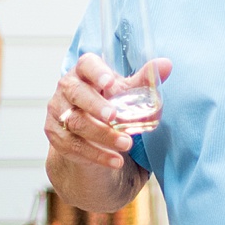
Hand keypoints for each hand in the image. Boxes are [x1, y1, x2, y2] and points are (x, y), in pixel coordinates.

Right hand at [44, 53, 170, 172]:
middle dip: (96, 106)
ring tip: (126, 144)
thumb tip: (167, 65)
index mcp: (83, 72)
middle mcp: (66, 89)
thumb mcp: (123, 90)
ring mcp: (58, 113)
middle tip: (115, 116)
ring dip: (102, 135)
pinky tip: (115, 160)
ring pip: (76, 123)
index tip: (110, 81)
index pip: (85, 64)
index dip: (96, 71)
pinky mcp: (57, 136)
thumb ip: (143, 79)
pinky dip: (97, 155)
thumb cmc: (106, 99)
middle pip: (77, 94)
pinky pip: (74, 146)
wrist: (85, 128)